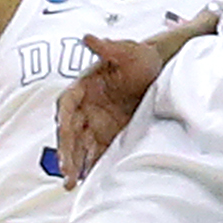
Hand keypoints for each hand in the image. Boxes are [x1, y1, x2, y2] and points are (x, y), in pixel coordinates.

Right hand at [56, 35, 163, 179]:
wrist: (159, 70)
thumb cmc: (140, 58)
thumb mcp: (128, 50)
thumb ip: (108, 47)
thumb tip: (88, 38)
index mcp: (82, 87)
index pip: (66, 106)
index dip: (64, 122)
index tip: (63, 135)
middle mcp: (84, 107)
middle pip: (70, 132)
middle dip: (66, 152)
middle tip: (67, 172)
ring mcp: (94, 123)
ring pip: (79, 146)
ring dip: (74, 164)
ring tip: (71, 184)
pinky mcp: (107, 134)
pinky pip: (95, 152)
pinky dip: (90, 165)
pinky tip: (87, 182)